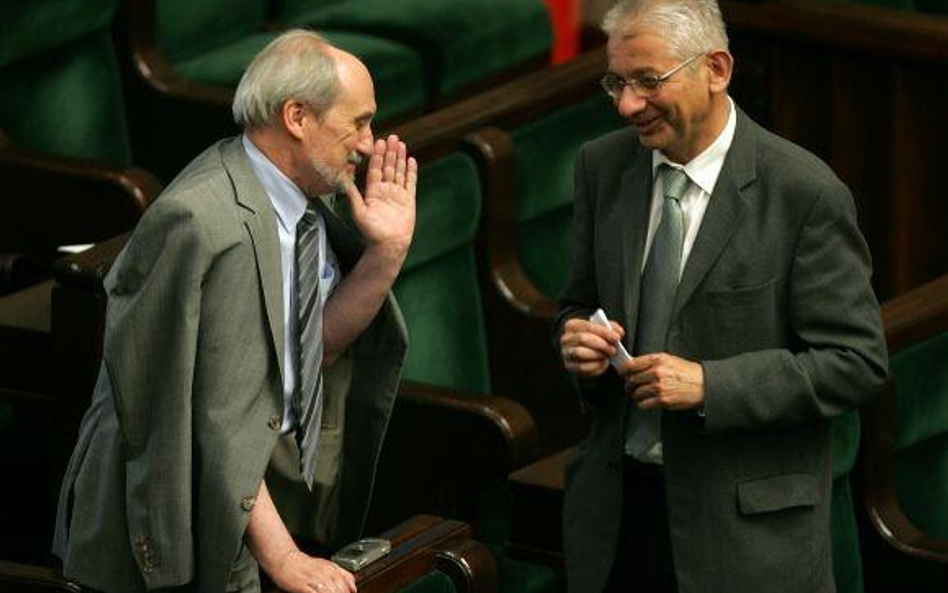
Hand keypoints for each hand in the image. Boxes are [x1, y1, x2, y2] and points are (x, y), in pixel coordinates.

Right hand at [270, 549, 356, 592]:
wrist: (286, 559)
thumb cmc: (305, 564)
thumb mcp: (326, 565)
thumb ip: (340, 574)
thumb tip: (353, 586)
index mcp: (332, 568)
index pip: (348, 581)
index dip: (350, 590)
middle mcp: (325, 573)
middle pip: (340, 589)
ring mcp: (315, 579)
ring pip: (330, 592)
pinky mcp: (304, 585)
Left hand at [343, 134, 416, 262]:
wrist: (389, 245)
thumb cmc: (372, 232)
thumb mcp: (359, 212)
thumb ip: (353, 195)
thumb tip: (342, 180)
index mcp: (373, 191)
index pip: (374, 169)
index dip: (376, 156)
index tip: (378, 142)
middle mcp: (385, 190)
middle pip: (388, 166)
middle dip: (389, 152)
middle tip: (392, 137)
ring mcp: (397, 194)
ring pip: (399, 171)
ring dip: (399, 158)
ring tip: (401, 143)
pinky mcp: (408, 200)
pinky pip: (410, 182)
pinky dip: (411, 171)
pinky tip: (411, 160)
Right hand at [560, 317, 624, 377]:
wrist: (587, 351)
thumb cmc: (596, 337)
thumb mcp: (602, 329)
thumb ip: (612, 328)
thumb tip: (619, 332)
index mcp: (572, 325)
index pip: (587, 326)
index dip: (603, 332)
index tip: (617, 337)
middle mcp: (565, 339)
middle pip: (582, 339)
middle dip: (601, 344)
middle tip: (614, 350)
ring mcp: (566, 353)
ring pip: (580, 353)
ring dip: (597, 355)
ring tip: (607, 356)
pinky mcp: (569, 366)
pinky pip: (582, 367)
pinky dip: (596, 366)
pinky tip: (603, 363)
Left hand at [621, 353, 704, 410]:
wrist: (703, 385)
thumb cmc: (687, 372)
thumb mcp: (669, 359)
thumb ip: (652, 362)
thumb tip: (635, 366)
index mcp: (658, 360)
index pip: (632, 364)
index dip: (624, 370)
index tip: (622, 373)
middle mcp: (657, 372)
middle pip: (632, 379)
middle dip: (628, 384)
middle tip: (629, 387)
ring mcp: (659, 387)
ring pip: (636, 393)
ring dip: (635, 395)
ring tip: (637, 395)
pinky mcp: (662, 400)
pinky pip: (643, 404)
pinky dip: (641, 404)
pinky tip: (645, 402)